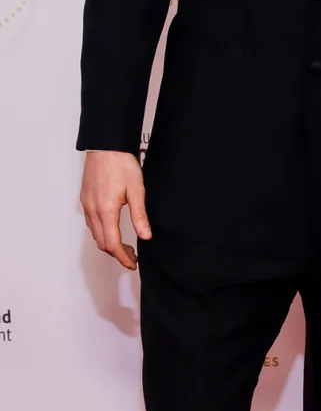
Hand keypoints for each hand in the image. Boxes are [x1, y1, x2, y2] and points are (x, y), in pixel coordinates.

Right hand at [80, 151, 151, 270]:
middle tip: (132, 257)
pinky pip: (92, 223)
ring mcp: (87, 205)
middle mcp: (93, 211)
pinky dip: (102, 232)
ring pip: (95, 234)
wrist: (105, 146)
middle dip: (117, 254)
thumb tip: (145, 236)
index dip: (122, 258)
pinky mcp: (85, 199)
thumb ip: (139, 215)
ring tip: (125, 245)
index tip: (132, 264)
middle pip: (102, 243)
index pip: (112, 244)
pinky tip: (113, 228)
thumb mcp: (137, 189)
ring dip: (109, 244)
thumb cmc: (121, 164)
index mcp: (106, 211)